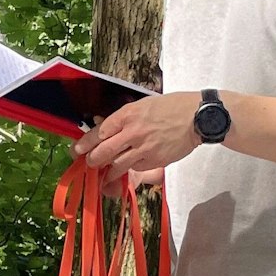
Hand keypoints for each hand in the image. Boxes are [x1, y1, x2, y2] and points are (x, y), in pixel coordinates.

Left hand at [74, 93, 202, 187]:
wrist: (198, 117)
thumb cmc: (172, 107)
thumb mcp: (144, 104)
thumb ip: (124, 117)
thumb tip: (104, 125)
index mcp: (128, 115)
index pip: (99, 132)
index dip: (85, 143)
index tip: (77, 149)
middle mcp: (133, 132)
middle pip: (103, 152)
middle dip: (92, 160)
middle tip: (89, 162)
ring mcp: (144, 148)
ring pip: (117, 165)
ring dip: (109, 170)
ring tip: (106, 171)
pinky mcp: (155, 160)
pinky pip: (136, 168)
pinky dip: (131, 168)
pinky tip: (131, 166)